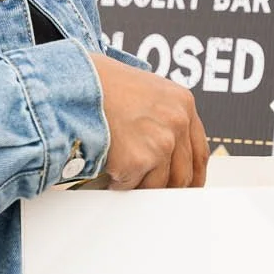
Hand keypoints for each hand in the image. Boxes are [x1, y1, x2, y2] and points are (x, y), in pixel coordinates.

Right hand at [89, 51, 208, 189]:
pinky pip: (130, 185)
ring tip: (120, 168)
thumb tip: (168, 149)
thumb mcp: (146, 90)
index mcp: (183, 103)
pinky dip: (117, 181)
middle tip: (149, 190)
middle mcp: (177, 122)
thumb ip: (163, 116)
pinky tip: (107, 164)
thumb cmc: (102, 84)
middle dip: (165, 187)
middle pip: (182, 175)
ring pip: (157, 185)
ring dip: (138, 184)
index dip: (193, 174)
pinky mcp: (138, 160)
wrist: (74, 84)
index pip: (199, 152)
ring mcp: (160, 143)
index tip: (187, 186)